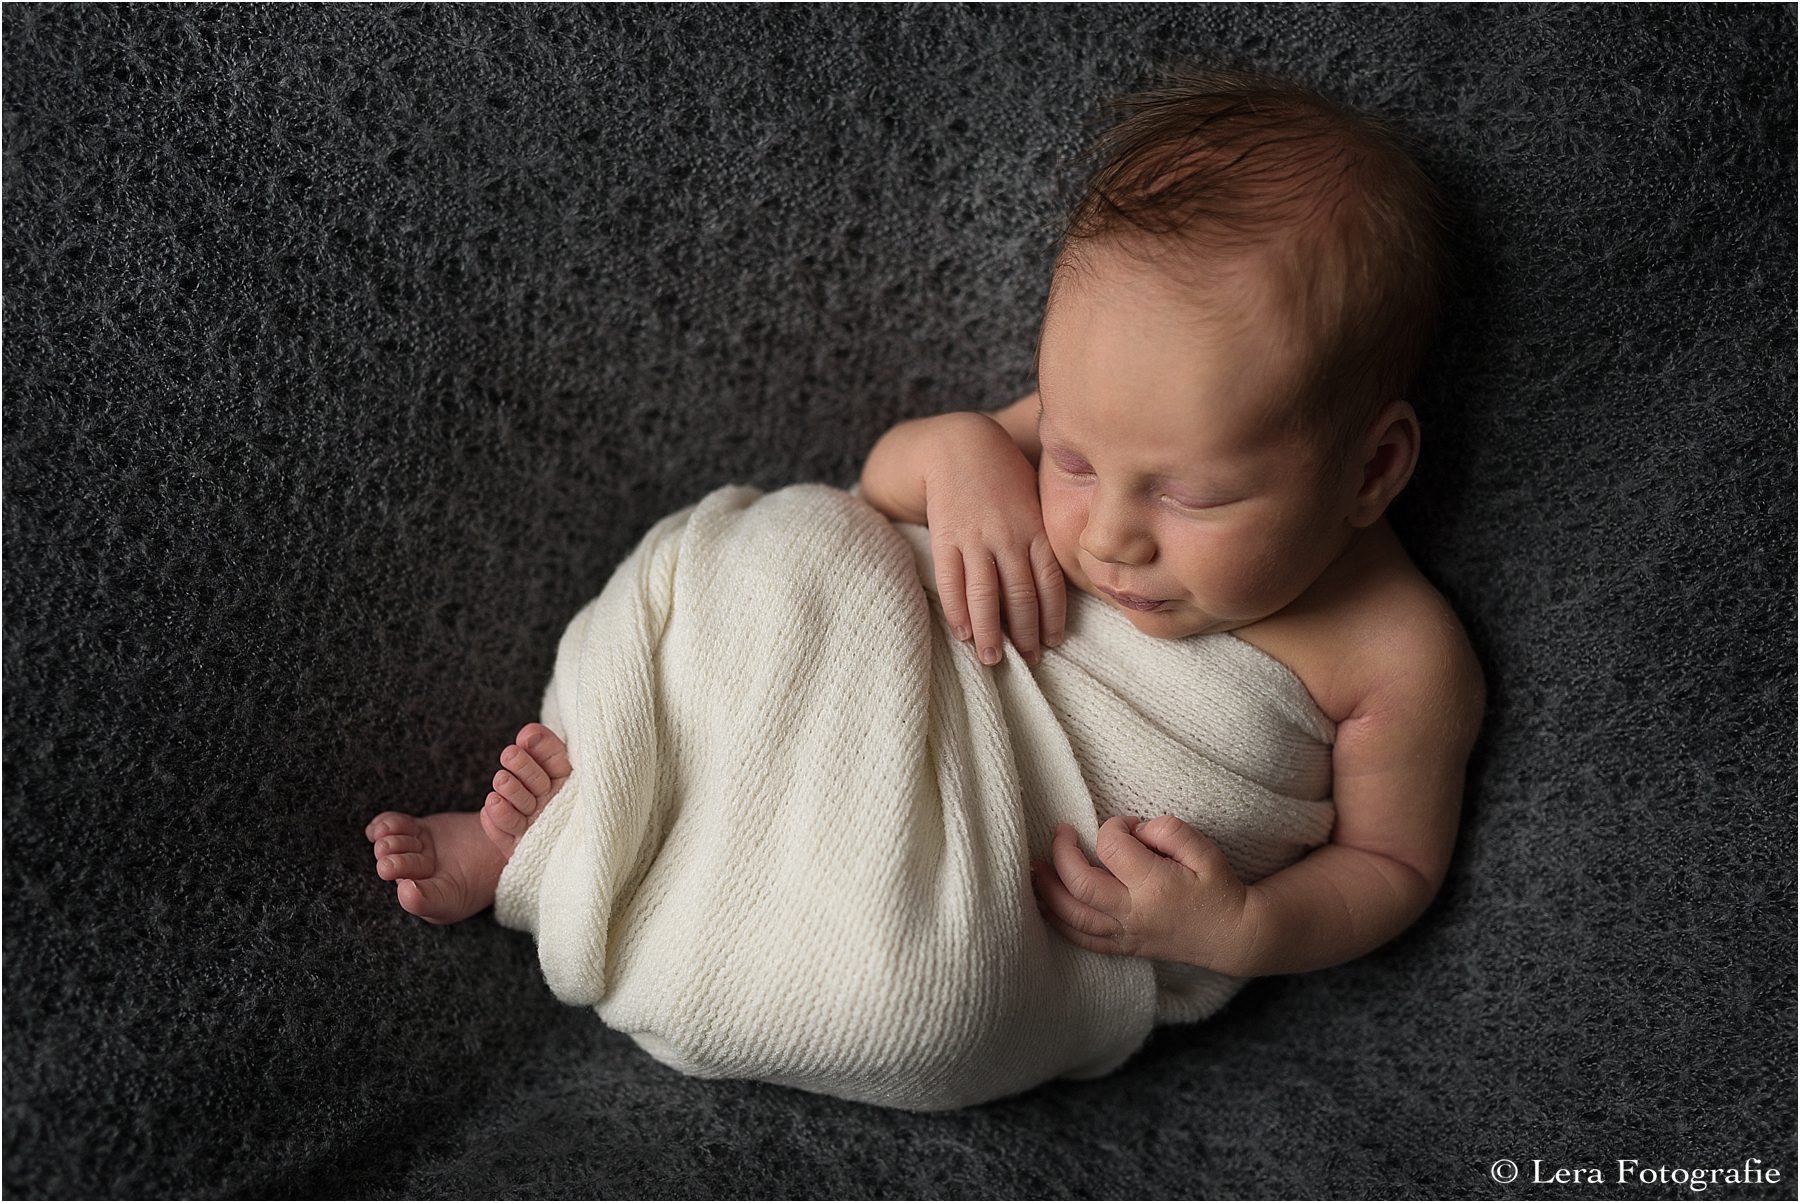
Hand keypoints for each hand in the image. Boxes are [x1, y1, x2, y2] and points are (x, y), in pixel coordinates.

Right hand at [923, 414, 1065, 666]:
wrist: (961, 445)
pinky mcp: (946, 538)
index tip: (1052, 642)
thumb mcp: (1036, 499)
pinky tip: (962, 632)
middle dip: (1025, 633)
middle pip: (1020, 595)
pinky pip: (952, 581)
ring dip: (990, 632)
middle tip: (1028, 660)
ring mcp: (976, 538)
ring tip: (993, 658)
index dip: (1052, 617)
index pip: (1050, 583)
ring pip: (985, 595)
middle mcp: (1009, 537)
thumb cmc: (1004, 475)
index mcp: (1035, 529)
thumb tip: (1064, 579)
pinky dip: (957, 610)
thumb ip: (1046, 536)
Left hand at [1031, 816, 1255, 973]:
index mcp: (1155, 886)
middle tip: (1060, 830)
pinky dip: (1058, 921)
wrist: (1234, 936)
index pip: (1113, 849)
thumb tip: (1136, 829)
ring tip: (1033, 867)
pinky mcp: (1123, 947)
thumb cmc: (1220, 889)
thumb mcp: (1206, 851)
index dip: (1113, 827)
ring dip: (1047, 890)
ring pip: (1073, 917)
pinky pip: (1081, 939)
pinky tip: (1045, 903)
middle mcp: (1134, 914)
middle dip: (1062, 853)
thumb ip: (1170, 831)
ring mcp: (1126, 935)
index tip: (1126, 823)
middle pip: (1080, 885)